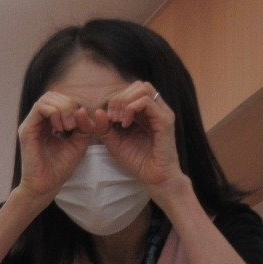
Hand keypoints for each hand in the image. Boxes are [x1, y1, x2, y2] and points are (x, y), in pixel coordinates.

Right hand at [16, 92, 93, 201]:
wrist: (47, 185)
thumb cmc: (60, 168)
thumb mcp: (79, 143)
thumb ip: (83, 126)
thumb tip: (82, 109)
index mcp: (48, 123)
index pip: (60, 100)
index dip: (73, 105)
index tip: (80, 124)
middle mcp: (38, 122)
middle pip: (53, 96)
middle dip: (68, 105)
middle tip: (74, 125)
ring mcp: (31, 125)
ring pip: (46, 99)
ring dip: (63, 108)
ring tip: (68, 127)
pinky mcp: (27, 130)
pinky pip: (40, 108)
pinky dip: (55, 113)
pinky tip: (61, 128)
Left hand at [94, 82, 184, 197]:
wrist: (155, 178)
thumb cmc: (138, 161)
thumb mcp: (115, 143)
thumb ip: (105, 128)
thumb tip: (98, 111)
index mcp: (147, 112)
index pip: (132, 91)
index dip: (116, 99)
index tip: (108, 119)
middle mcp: (157, 109)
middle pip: (139, 85)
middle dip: (120, 98)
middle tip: (112, 118)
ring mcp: (162, 113)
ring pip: (144, 89)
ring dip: (125, 102)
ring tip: (118, 120)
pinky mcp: (165, 121)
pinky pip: (147, 102)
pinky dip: (131, 109)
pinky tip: (124, 124)